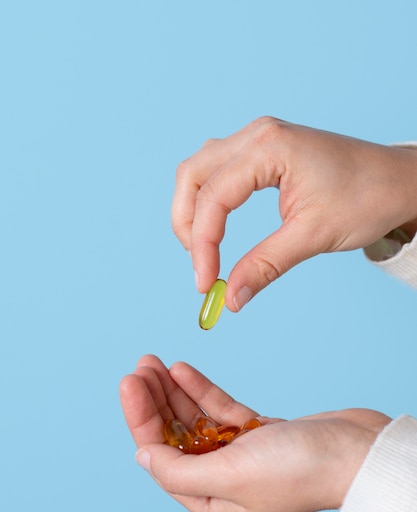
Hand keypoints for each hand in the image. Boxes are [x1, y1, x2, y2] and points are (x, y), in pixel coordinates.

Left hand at [120, 355, 390, 511]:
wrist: (355, 453)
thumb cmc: (296, 471)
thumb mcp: (228, 475)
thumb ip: (179, 470)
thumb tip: (142, 458)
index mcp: (210, 501)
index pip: (161, 457)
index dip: (142, 418)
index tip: (130, 383)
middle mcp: (221, 480)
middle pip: (175, 435)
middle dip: (155, 401)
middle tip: (140, 366)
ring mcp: (240, 455)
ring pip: (195, 419)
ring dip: (174, 391)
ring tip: (155, 362)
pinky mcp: (258, 432)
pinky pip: (220, 409)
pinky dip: (202, 390)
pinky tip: (184, 370)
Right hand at [172, 117, 416, 309]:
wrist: (398, 180)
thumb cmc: (367, 198)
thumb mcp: (313, 236)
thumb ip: (265, 265)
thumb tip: (230, 297)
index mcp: (268, 148)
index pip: (214, 198)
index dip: (202, 245)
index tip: (206, 283)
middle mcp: (256, 135)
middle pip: (193, 176)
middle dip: (186, 225)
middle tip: (200, 267)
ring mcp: (258, 138)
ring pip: (200, 170)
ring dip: (194, 211)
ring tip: (203, 250)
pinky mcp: (263, 149)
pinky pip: (219, 170)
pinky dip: (209, 200)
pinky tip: (215, 225)